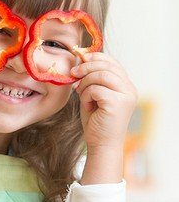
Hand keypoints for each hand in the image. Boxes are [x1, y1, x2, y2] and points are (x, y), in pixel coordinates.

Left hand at [71, 53, 137, 182]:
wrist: (101, 144)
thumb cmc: (95, 121)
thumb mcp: (92, 95)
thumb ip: (91, 79)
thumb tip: (81, 59)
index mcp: (126, 85)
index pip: (112, 62)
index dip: (95, 57)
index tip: (79, 59)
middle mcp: (130, 89)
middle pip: (107, 66)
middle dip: (86, 67)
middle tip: (73, 74)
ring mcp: (126, 96)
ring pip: (101, 75)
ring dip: (85, 83)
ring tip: (81, 94)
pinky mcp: (118, 103)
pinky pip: (96, 89)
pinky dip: (86, 96)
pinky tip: (87, 106)